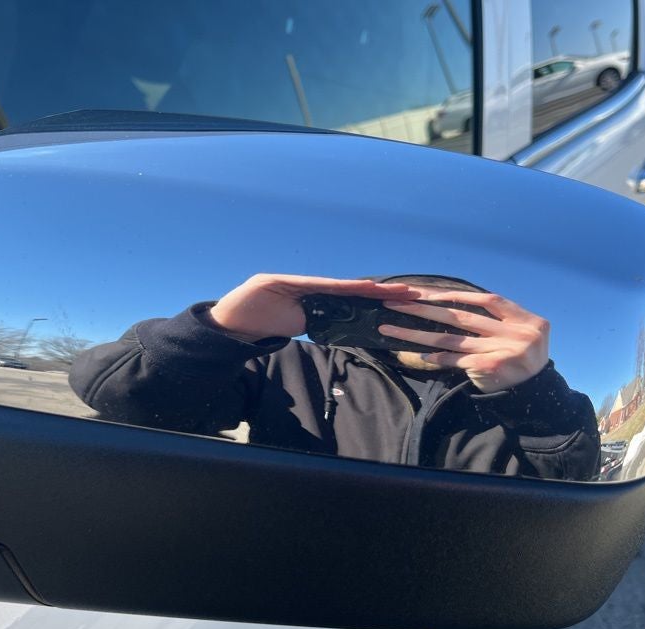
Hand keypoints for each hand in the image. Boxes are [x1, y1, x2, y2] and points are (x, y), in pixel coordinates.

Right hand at [206, 274, 416, 342]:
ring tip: (396, 290)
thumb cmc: (261, 325)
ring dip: (369, 289)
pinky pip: (318, 287)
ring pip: (340, 286)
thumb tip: (340, 332)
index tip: (400, 301)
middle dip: (382, 292)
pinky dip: (340, 287)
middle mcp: (310, 288)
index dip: (375, 299)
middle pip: (352, 290)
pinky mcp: (282, 282)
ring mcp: (297, 283)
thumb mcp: (295, 327)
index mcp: (315, 300)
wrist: (231, 322)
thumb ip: (317, 324)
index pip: (351, 299)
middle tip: (413, 293)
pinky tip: (363, 287)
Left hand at [378, 288, 549, 392]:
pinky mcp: (488, 368)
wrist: (536, 394)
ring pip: (451, 338)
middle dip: (424, 308)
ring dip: (417, 333)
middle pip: (461, 316)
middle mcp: (515, 333)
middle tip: (396, 302)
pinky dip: (437, 357)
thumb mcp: (521, 334)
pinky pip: (455, 360)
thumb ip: (497, 320)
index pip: (486, 300)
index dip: (455, 295)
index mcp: (524, 319)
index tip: (425, 293)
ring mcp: (501, 351)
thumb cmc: (521, 359)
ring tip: (391, 327)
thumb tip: (450, 304)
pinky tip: (420, 354)